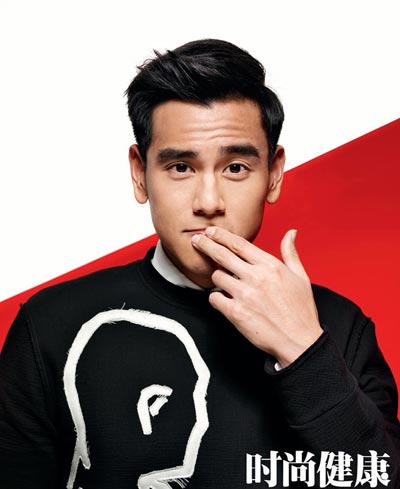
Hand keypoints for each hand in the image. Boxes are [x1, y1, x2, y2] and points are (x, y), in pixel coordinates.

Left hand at [191, 227, 322, 367]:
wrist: (299, 341)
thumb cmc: (301, 310)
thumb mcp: (301, 277)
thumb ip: (290, 253)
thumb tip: (291, 232)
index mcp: (270, 266)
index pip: (239, 244)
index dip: (221, 235)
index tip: (211, 230)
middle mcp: (256, 277)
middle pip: (222, 254)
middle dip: (205, 244)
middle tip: (196, 239)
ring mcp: (244, 295)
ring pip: (216, 276)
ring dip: (217, 277)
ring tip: (224, 282)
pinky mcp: (236, 313)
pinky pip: (214, 298)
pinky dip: (216, 298)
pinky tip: (224, 299)